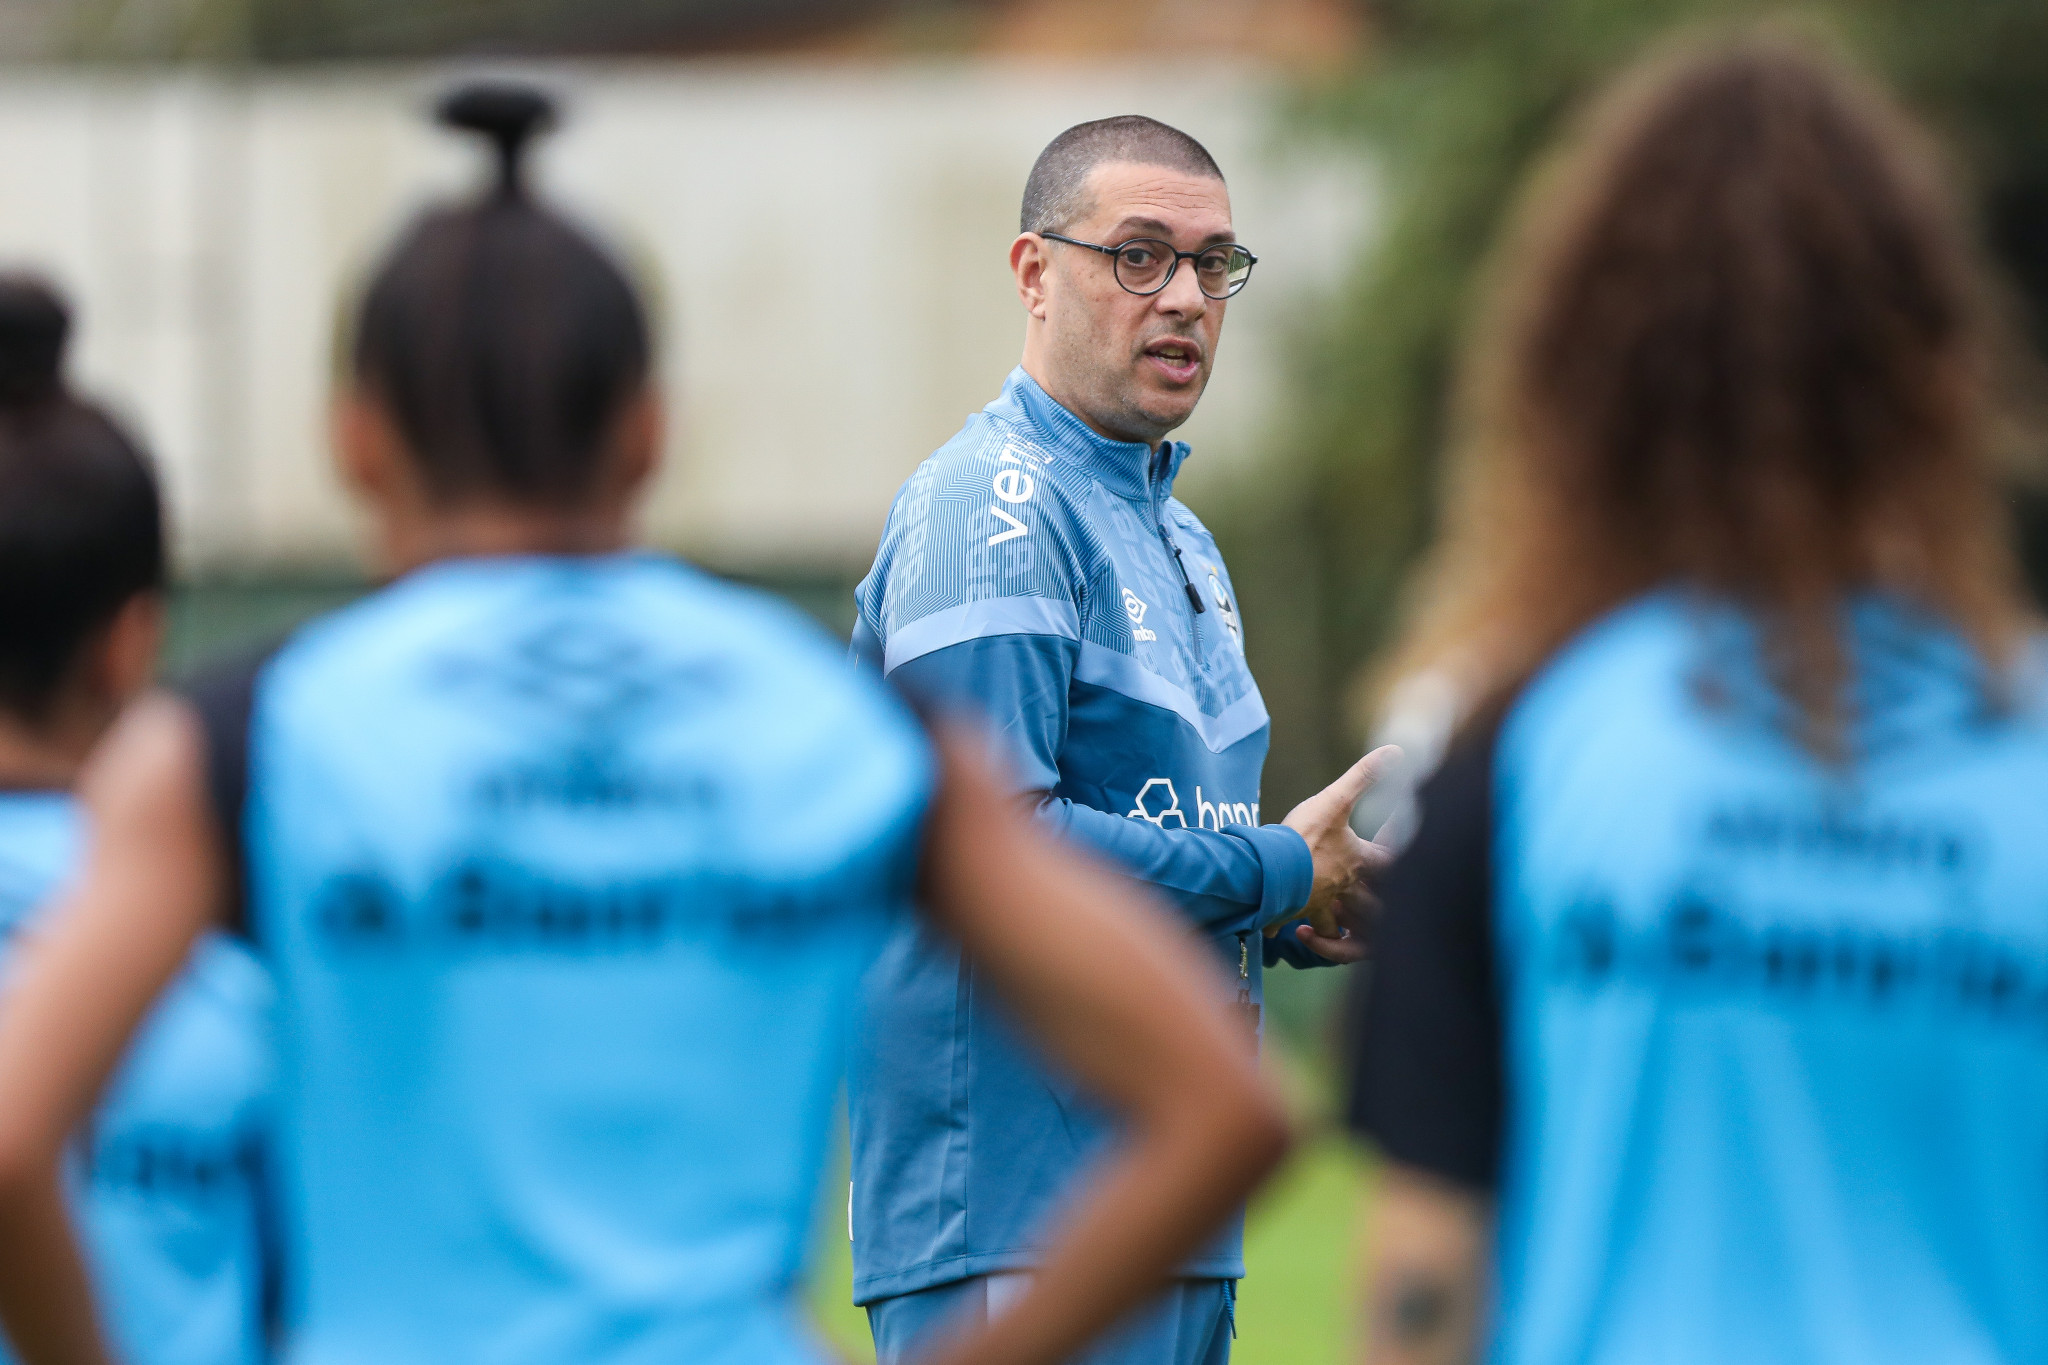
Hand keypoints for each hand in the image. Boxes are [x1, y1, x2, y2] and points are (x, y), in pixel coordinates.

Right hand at [1278, 746, 1400, 960]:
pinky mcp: (1292, 908)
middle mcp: (1342, 886)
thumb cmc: (1304, 836)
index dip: (1403, 860)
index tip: (1410, 860)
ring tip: (1339, 928)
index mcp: (1357, 861)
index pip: (1389, 864)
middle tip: (1383, 909)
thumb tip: (1397, 751)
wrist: (1269, 868)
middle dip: (1375, 907)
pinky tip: (1281, 934)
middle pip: (1369, 903)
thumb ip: (1364, 775)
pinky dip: (1289, 930)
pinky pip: (1293, 924)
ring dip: (1337, 926)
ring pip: (1333, 922)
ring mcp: (1317, 901)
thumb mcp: (1336, 799)